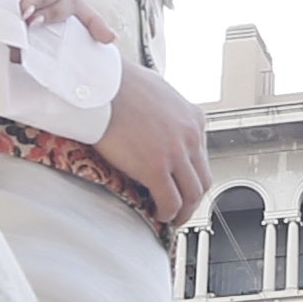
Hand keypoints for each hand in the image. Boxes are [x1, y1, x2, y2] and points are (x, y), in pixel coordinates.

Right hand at [98, 59, 211, 225]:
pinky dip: (167, 213)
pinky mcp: (156, 168)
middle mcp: (190, 135)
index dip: (191, 174)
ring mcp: (175, 153)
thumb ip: (164, 110)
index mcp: (192, 116)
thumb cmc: (118, 83)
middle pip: (202, 178)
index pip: (201, 155)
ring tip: (171, 218)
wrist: (100, 86)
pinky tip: (158, 215)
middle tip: (181, 207)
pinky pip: (170, 201)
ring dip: (183, 211)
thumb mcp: (156, 90)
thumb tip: (156, 118)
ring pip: (191, 194)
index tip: (181, 183)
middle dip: (192, 198)